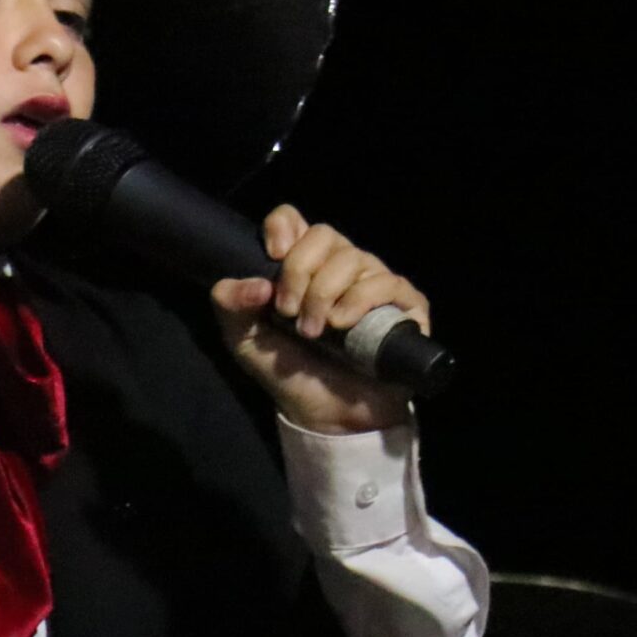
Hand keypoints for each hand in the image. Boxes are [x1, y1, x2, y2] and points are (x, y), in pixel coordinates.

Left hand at [210, 206, 428, 435]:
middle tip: (287, 312)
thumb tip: (253, 283)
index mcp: (302, 265)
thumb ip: (232, 305)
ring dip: (324, 294)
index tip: (272, 256)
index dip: (282, 228)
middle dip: (299, 270)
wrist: (328, 416)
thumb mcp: (245, 340)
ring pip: (353, 257)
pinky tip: (343, 325)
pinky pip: (387, 282)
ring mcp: (373, 283)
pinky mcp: (404, 305)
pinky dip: (360, 299)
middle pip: (323, 234)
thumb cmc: (289, 373)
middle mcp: (339, 266)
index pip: (293, 220)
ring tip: (314, 332)